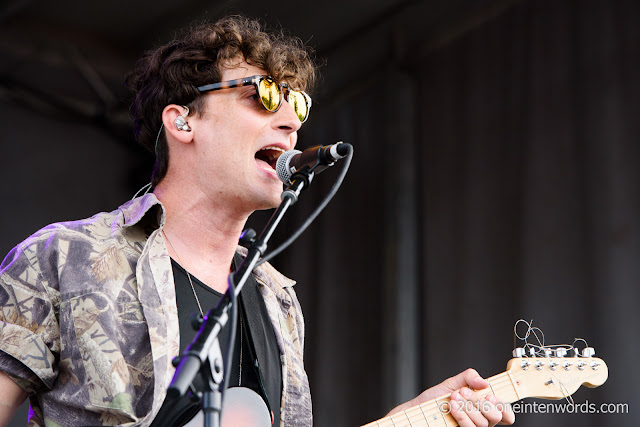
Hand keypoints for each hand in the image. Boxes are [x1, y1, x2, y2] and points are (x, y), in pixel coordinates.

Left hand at [387, 369, 514, 426]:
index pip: (506, 414)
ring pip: (483, 423)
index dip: (504, 406)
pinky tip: (452, 406)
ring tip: (454, 397)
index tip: (490, 395)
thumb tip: (484, 382)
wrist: (418, 410)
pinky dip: (462, 414)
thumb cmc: (436, 399)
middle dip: (481, 401)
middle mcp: (480, 421)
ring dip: (469, 406)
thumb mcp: (453, 383)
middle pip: (496, 416)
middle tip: (464, 392)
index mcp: (483, 408)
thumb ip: (469, 377)